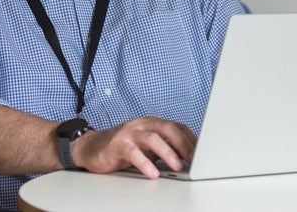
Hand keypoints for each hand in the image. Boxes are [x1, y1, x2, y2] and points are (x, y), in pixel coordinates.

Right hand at [71, 116, 196, 177]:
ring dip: (167, 152)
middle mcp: (142, 124)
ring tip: (178, 166)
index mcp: (152, 124)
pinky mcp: (117, 145)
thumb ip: (165, 149)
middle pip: (168, 128)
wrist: (92, 148)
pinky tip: (152, 173)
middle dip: (184, 144)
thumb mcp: (147, 147)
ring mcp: (130, 133)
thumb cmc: (123, 148)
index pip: (177, 127)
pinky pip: (133, 152)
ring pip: (152, 138)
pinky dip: (144, 163)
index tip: (204, 153)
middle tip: (195, 159)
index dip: (191, 139)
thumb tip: (188, 159)